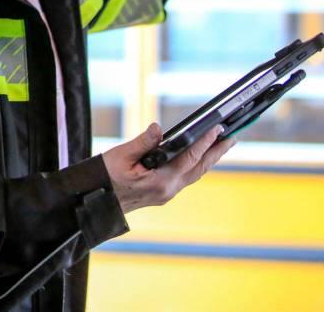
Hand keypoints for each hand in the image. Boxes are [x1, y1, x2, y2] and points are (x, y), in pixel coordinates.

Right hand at [101, 122, 236, 213]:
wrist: (97, 200)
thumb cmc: (105, 177)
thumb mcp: (120, 156)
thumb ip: (143, 142)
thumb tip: (158, 128)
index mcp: (160, 181)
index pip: (189, 157)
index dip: (204, 141)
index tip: (216, 128)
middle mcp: (169, 189)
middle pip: (199, 168)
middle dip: (217, 152)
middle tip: (232, 137)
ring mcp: (168, 194)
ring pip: (195, 174)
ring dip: (209, 159)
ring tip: (222, 145)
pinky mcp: (163, 194)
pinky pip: (186, 178)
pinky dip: (196, 165)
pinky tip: (198, 158)